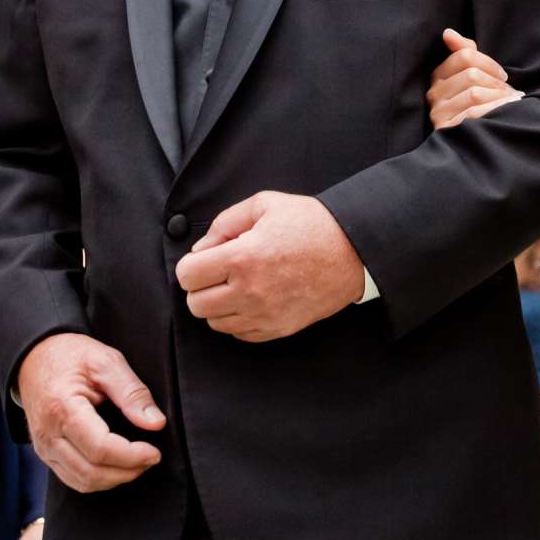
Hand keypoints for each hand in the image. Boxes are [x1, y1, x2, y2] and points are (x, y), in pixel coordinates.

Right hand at [16, 334, 164, 493]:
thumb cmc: (69, 356)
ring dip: (114, 479)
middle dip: (127, 472)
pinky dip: (98, 479)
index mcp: (62, 408)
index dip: (132, 456)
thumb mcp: (106, 361)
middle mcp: (49, 433)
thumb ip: (132, 392)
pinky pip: (72, 478)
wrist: (34, 358)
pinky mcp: (45, 453)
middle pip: (91, 472)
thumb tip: (155, 423)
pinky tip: (116, 467)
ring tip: (137, 463)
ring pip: (82, 481)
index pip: (100, 448)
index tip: (154, 452)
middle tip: (150, 458)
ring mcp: (44, 447)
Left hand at [177, 192, 367, 341]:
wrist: (353, 251)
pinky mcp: (278, 328)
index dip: (191, 265)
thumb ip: (224, 223)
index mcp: (242, 257)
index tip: (204, 259)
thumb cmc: (311, 224)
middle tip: (218, 273)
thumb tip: (201, 250)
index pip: (187, 276)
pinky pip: (239, 334)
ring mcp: (264, 314)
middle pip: (196, 304)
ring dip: (218, 304)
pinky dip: (238, 319)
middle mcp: (249, 291)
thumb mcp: (265, 204)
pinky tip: (251, 300)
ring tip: (237, 285)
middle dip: (201, 287)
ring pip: (215, 323)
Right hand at [427, 29, 520, 129]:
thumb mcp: (470, 76)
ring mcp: (438, 113)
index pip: (465, 56)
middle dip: (496, 82)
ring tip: (511, 101)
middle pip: (472, 75)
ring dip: (499, 96)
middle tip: (510, 92)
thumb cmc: (477, 104)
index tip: (503, 75)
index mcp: (438, 76)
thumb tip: (448, 32)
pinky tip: (507, 109)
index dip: (489, 63)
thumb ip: (463, 52)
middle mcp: (433, 94)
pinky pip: (474, 113)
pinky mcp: (446, 131)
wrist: (476, 143)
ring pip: (474, 94)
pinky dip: (496, 108)